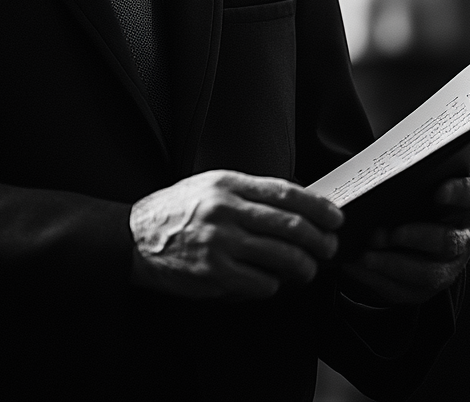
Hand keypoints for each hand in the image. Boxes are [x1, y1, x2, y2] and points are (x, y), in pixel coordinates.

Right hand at [129, 170, 343, 299]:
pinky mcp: (215, 275)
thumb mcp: (211, 186)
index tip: (335, 217)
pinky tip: (270, 282)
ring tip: (307, 270)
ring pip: (282, 258)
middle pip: (291, 227)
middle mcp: (226, 211)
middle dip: (319, 240)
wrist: (135, 238)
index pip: (286, 193)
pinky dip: (273, 285)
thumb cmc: (177, 211)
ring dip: (304, 267)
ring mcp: (220, 244)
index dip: (318, 207)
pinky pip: (261, 284)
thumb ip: (249, 193)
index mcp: (228, 184)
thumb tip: (295, 207)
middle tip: (329, 247)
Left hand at [339, 177, 469, 306]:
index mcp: (462, 206)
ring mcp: (446, 268)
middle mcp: (461, 239)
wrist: (408, 239)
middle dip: (414, 237)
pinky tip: (356, 266)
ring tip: (365, 255)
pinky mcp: (424, 289)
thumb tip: (375, 179)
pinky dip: (377, 278)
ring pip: (428, 273)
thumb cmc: (411, 203)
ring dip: (393, 264)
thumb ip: (405, 182)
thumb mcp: (414, 188)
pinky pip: (404, 290)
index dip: (459, 194)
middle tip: (381, 232)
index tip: (438, 191)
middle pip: (448, 241)